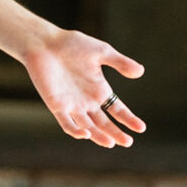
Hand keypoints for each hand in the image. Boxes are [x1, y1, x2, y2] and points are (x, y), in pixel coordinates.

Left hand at [21, 29, 145, 147]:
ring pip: (87, 127)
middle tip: (128, 142)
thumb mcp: (102, 52)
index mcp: (99, 90)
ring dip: (98, 136)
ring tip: (111, 143)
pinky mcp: (57, 105)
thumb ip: (120, 63)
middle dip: (116, 133)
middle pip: (104, 123)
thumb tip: (141, 72)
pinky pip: (66, 123)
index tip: (141, 128)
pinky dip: (75, 131)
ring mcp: (72, 105)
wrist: (45, 43)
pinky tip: (85, 134)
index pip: (117, 110)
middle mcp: (87, 101)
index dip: (128, 119)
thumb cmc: (73, 45)